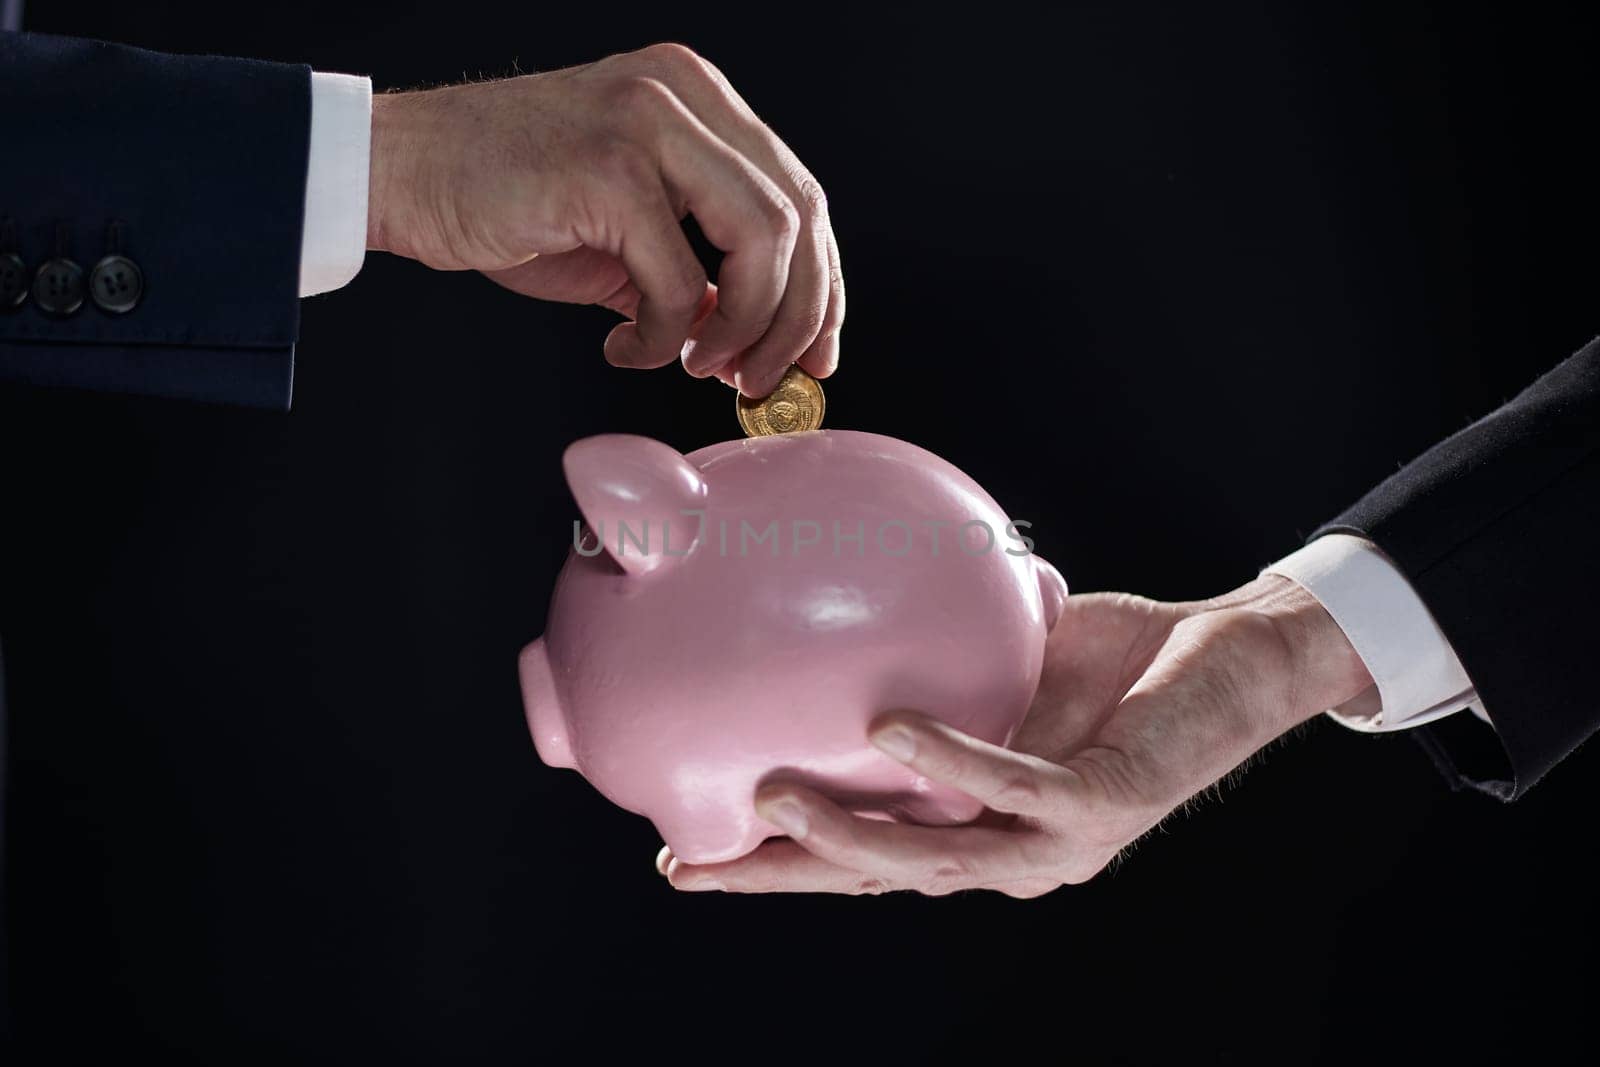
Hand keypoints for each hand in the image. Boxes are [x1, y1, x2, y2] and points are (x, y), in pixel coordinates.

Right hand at [366, 43, 842, 396]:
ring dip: (743, 327)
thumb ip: (695, 273)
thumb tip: (749, 337)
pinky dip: (661, 335)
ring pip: (761, 241)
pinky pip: (676, 279)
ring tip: (698, 366)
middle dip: (796, 317)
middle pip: (799, 216)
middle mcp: (683, 94)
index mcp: (698, 98)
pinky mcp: (607, 169)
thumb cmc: (504, 198)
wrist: (402, 172)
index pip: (799, 193)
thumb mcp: (624, 234)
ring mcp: (648, 122)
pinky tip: (626, 347)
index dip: (821, 285)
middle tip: (760, 377)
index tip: (815, 352)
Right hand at [660, 576, 1372, 896]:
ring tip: (773, 798)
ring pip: (939, 856)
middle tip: (697, 861)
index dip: (778, 867)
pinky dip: (953, 758)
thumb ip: (932, 654)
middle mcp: (1009, 849)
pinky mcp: (1105, 804)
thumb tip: (844, 591)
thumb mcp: (1002, 659)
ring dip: (852, 834)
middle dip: (787, 876)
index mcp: (976, 823)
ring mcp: (1057, 838)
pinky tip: (891, 729)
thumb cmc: (1117, 663)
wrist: (1237, 659)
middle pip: (880, 878)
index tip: (692, 857)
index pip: (864, 857)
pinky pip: (1017, 784)